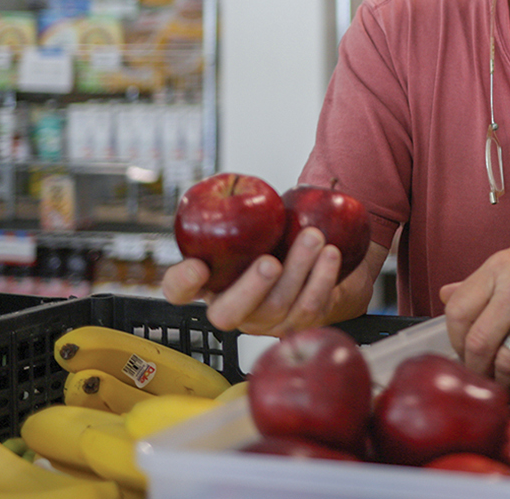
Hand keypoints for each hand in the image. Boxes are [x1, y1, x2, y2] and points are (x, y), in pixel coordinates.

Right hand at [161, 226, 343, 336]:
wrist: (315, 266)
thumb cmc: (274, 240)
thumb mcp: (251, 223)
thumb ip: (237, 209)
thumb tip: (237, 185)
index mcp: (210, 283)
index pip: (179, 290)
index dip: (183, 283)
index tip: (197, 266)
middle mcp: (232, 308)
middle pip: (228, 314)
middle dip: (251, 288)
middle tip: (270, 262)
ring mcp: (265, 322)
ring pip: (277, 307)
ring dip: (298, 271)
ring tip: (314, 237)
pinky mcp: (297, 324)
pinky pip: (309, 308)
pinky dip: (322, 279)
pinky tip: (330, 255)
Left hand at [440, 231, 509, 410]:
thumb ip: (484, 279)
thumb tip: (445, 294)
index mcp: (501, 267)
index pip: (458, 311)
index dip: (455, 339)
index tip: (464, 350)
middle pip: (479, 343)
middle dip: (476, 369)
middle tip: (482, 378)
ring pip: (508, 364)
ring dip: (503, 385)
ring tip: (504, 390)